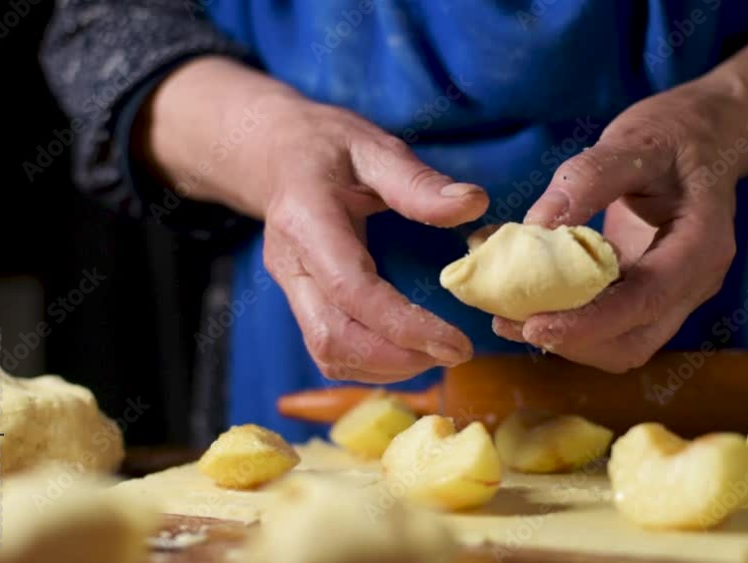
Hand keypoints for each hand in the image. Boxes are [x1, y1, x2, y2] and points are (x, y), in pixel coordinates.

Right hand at [259, 98, 488, 381]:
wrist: (274, 154)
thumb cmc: (327, 147)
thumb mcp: (374, 147)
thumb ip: (418, 181)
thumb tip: (473, 205)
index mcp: (307, 220)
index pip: (352, 290)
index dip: (403, 325)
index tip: (455, 342)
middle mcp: (291, 264)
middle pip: (333, 337)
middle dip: (396, 358)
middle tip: (454, 354)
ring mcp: (291, 288)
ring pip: (327, 352)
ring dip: (384, 367)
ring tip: (436, 354)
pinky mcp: (300, 302)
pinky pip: (328, 349)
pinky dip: (370, 363)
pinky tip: (408, 350)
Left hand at [493, 79, 739, 371]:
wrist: (707, 138)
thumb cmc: (675, 135)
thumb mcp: (634, 142)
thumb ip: (588, 179)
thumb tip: (535, 226)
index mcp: (702, 245)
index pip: (646, 301)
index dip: (589, 323)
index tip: (533, 323)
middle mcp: (695, 283)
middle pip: (635, 341)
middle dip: (572, 341)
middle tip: (508, 322)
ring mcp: (677, 295)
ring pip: (623, 345)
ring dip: (568, 341)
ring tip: (509, 318)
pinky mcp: (653, 295)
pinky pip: (614, 327)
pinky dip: (573, 325)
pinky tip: (532, 304)